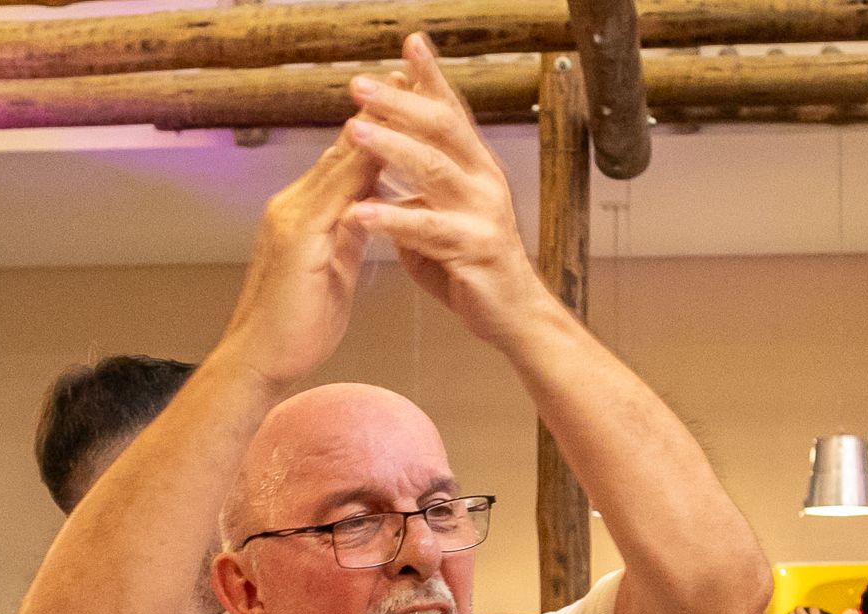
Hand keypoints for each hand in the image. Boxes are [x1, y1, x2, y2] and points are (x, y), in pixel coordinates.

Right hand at [218, 121, 380, 391]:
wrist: (260, 361)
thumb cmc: (297, 326)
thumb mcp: (331, 270)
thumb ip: (345, 237)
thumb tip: (364, 217)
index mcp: (303, 212)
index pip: (345, 162)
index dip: (375, 131)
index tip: (406, 102)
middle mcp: (293, 205)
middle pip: (342, 150)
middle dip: (377, 116)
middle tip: (409, 78)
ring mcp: (292, 218)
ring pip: (339, 164)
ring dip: (373, 131)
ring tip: (405, 99)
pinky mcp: (297, 238)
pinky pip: (336, 197)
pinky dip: (361, 171)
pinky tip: (387, 153)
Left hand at [344, 34, 555, 349]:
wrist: (513, 316)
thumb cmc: (472, 265)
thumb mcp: (441, 215)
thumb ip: (416, 188)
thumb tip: (381, 163)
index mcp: (475, 168)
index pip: (451, 112)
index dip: (431, 77)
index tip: (410, 43)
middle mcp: (485, 182)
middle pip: (442, 129)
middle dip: (400, 103)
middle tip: (359, 85)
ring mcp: (483, 214)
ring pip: (434, 170)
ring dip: (391, 147)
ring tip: (353, 131)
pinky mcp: (475, 250)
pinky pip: (427, 230)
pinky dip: (391, 220)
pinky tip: (359, 213)